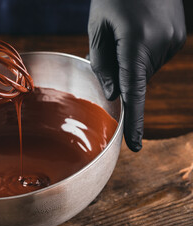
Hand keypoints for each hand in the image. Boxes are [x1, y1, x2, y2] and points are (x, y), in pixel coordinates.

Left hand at [88, 0, 185, 151]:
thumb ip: (103, 64)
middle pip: (136, 79)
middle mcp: (161, 45)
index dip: (135, 121)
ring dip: (133, 59)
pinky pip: (156, 57)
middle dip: (122, 71)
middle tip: (115, 43)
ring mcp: (174, 40)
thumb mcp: (98, 28)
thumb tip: (115, 94)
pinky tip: (140, 30)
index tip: (135, 146)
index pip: (135, 92)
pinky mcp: (180, 37)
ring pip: (146, 69)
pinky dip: (143, 52)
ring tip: (128, 31)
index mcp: (136, 43)